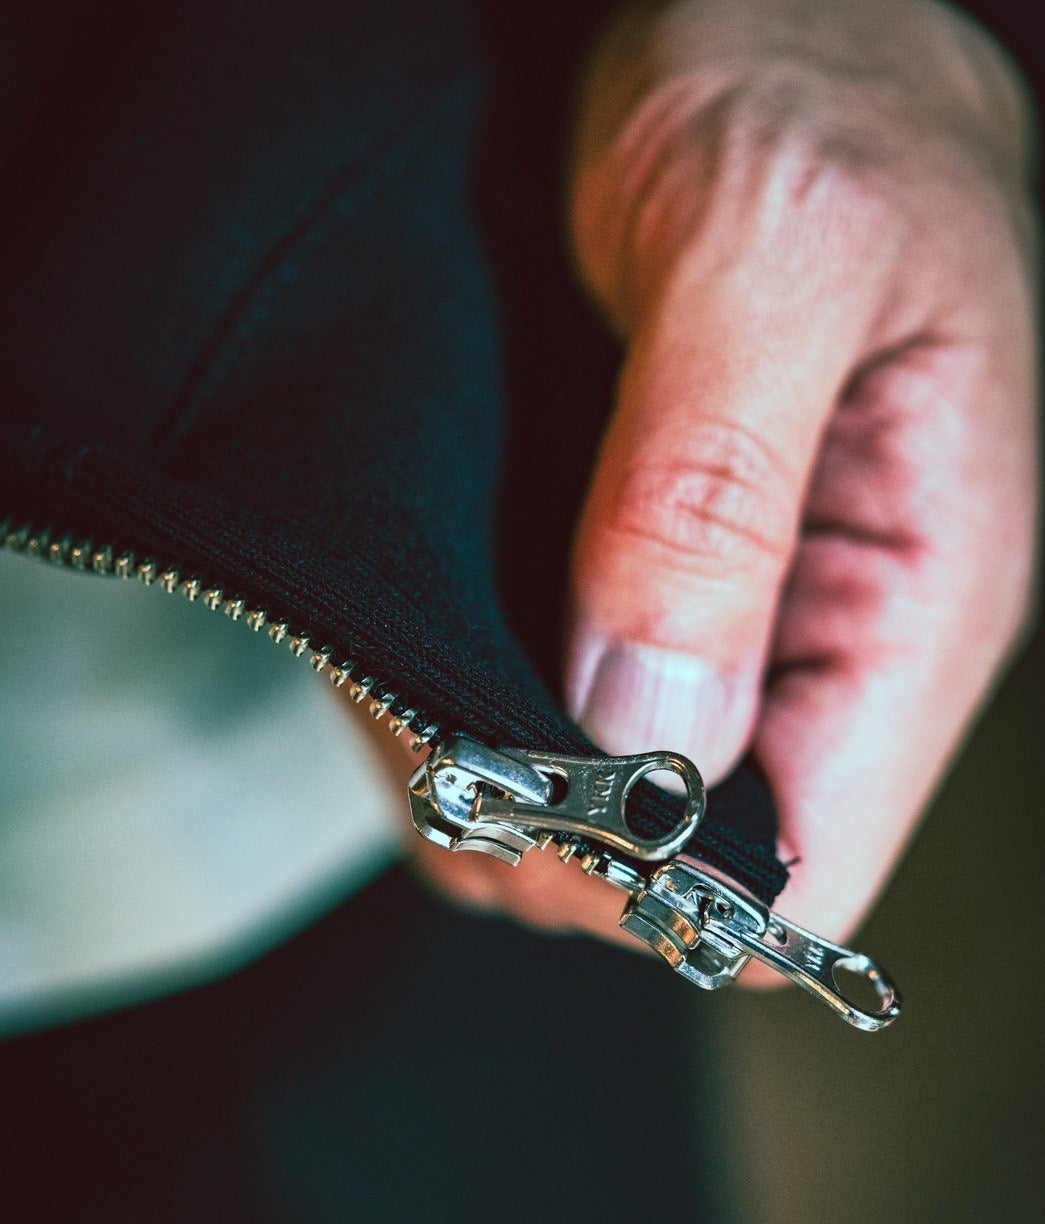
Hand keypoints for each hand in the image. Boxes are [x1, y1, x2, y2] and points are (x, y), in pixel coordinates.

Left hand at [351, 0, 1038, 962]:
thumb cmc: (814, 76)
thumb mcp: (766, 249)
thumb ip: (712, 492)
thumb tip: (652, 721)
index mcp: (917, 597)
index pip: (813, 866)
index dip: (664, 882)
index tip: (534, 811)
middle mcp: (835, 639)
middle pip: (699, 859)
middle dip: (560, 839)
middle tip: (440, 742)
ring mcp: (746, 618)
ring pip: (620, 800)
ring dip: (501, 778)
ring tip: (411, 691)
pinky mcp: (665, 579)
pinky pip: (569, 705)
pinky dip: (473, 709)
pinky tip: (417, 653)